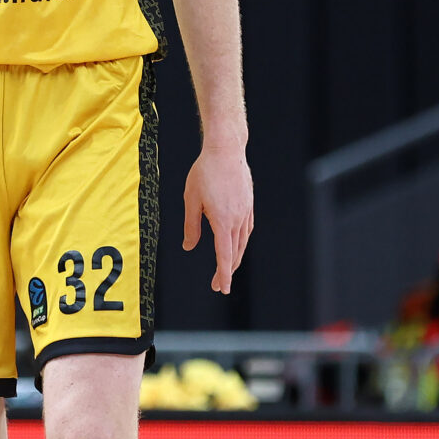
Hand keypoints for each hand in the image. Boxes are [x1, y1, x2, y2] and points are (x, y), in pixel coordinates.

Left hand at [182, 143, 255, 295]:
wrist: (226, 150)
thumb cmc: (204, 172)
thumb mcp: (191, 200)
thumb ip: (191, 226)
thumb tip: (189, 246)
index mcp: (222, 220)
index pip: (224, 255)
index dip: (223, 274)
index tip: (221, 288)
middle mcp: (237, 219)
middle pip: (235, 252)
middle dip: (228, 271)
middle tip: (218, 285)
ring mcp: (246, 211)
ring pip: (242, 242)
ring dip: (235, 258)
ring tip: (227, 269)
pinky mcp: (249, 204)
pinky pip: (247, 229)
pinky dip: (241, 241)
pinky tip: (237, 244)